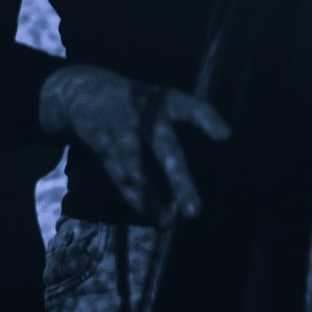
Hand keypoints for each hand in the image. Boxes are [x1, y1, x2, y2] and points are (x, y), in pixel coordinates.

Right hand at [37, 64, 229, 219]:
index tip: (225, 136)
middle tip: (194, 211)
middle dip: (178, 179)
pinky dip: (137, 198)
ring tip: (169, 221)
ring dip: (152, 198)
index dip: (207, 118)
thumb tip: (225, 142)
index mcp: (164, 100)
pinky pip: (120, 177)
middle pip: (163, 146)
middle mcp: (143, 115)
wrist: (85, 90)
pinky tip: (154, 216)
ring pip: (137, 169)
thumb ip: (195, 116)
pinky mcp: (104, 148)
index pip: (189, 106)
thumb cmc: (141, 102)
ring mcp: (121, 131)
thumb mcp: (166, 99)